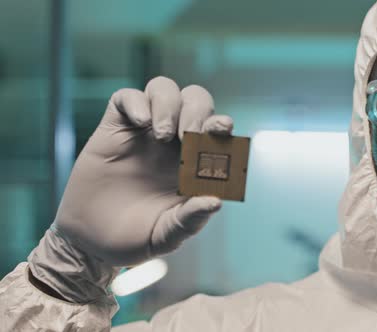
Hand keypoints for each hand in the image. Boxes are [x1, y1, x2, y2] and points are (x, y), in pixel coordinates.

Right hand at [53, 77, 232, 266]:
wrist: (90, 242)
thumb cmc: (135, 238)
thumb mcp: (166, 236)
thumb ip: (190, 220)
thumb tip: (216, 201)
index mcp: (193, 162)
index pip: (216, 130)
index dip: (222, 124)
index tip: (222, 129)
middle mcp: (172, 142)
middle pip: (195, 100)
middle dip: (197, 110)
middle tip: (188, 136)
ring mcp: (143, 133)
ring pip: (164, 89)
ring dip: (169, 103)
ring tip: (163, 134)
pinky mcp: (114, 129)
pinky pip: (127, 97)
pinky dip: (137, 102)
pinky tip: (141, 123)